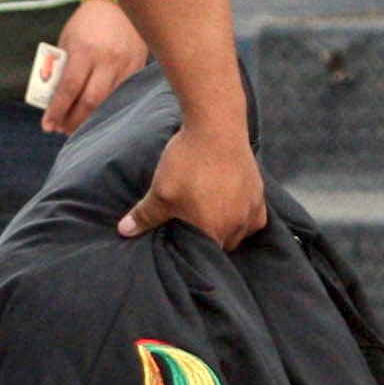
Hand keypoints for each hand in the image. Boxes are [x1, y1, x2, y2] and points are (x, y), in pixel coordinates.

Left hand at [39, 0, 150, 134]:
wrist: (118, 4)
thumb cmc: (86, 23)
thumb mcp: (68, 40)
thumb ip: (62, 67)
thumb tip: (54, 99)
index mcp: (84, 50)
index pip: (69, 88)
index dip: (57, 110)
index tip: (47, 125)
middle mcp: (106, 60)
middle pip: (90, 102)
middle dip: (74, 121)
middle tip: (62, 129)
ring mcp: (125, 65)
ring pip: (108, 103)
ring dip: (91, 119)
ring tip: (77, 125)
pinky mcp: (138, 69)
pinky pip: (122, 96)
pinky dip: (108, 108)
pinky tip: (97, 114)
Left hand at [120, 117, 267, 247]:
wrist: (217, 127)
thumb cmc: (188, 162)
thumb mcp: (160, 191)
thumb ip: (144, 216)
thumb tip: (124, 231)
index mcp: (213, 233)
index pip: (203, 257)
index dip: (192, 252)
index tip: (183, 241)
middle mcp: (236, 228)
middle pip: (223, 247)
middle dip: (209, 240)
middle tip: (193, 226)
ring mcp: (251, 211)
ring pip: (239, 234)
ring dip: (227, 229)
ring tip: (210, 215)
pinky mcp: (259, 193)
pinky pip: (254, 218)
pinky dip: (244, 217)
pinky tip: (231, 207)